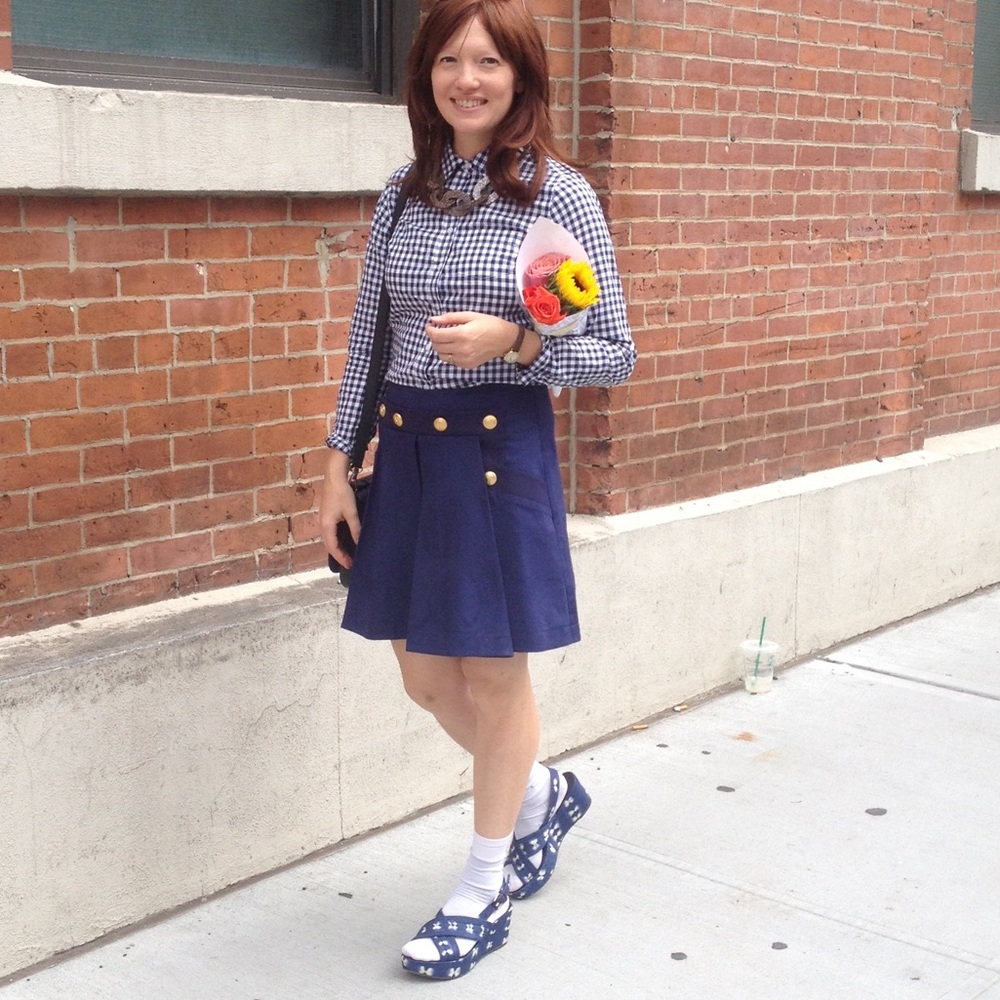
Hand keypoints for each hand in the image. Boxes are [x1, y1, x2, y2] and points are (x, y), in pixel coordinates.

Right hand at [318, 449, 359, 567]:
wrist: (334, 476)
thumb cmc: (342, 493)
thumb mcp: (351, 512)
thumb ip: (355, 528)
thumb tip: (359, 542)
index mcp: (326, 525)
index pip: (332, 547)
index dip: (341, 557)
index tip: (350, 565)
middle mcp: (322, 524)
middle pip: (329, 545)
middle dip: (339, 555)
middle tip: (350, 563)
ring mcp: (323, 519)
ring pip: (329, 539)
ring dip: (337, 548)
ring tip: (348, 554)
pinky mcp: (326, 515)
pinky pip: (330, 532)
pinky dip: (336, 539)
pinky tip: (344, 540)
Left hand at [426, 312, 517, 368]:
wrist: (505, 340)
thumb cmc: (489, 324)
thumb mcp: (470, 315)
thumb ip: (450, 317)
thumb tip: (434, 319)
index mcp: (462, 334)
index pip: (436, 335)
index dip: (429, 330)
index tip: (430, 326)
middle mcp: (461, 349)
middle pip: (437, 346)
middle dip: (434, 338)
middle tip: (439, 331)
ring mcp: (464, 359)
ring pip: (441, 356)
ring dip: (440, 347)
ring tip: (448, 340)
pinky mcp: (467, 365)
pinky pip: (451, 361)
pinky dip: (449, 354)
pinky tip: (457, 347)